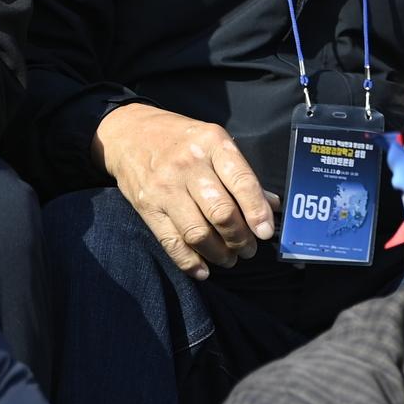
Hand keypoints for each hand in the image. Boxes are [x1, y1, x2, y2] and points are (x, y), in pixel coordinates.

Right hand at [93, 103, 278, 280]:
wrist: (130, 134)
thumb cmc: (183, 139)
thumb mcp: (216, 142)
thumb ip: (242, 174)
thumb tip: (273, 205)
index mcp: (214, 144)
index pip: (242, 182)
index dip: (257, 211)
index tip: (266, 232)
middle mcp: (189, 165)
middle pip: (221, 212)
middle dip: (240, 238)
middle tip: (250, 249)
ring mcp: (165, 187)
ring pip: (197, 232)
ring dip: (218, 253)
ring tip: (230, 259)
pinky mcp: (146, 207)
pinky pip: (170, 241)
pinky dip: (189, 261)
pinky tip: (203, 270)